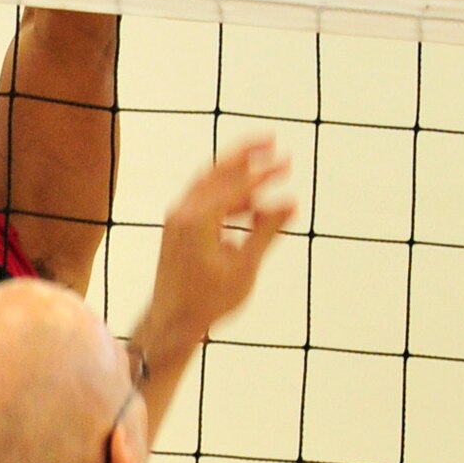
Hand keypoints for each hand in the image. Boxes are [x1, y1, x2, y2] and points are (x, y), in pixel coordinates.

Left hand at [144, 139, 295, 365]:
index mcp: (199, 219)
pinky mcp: (177, 227)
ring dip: (236, 173)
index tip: (288, 162)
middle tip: (272, 140)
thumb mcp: (244, 267)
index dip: (266, 173)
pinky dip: (226, 195)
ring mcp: (177, 218)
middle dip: (247, 154)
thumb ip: (266, 231)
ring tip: (263, 166)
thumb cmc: (208, 300)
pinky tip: (249, 205)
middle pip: (218, 170)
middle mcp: (184, 211)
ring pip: (209, 182)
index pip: (238, 185)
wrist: (171, 322)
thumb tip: (291, 202)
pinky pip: (203, 199)